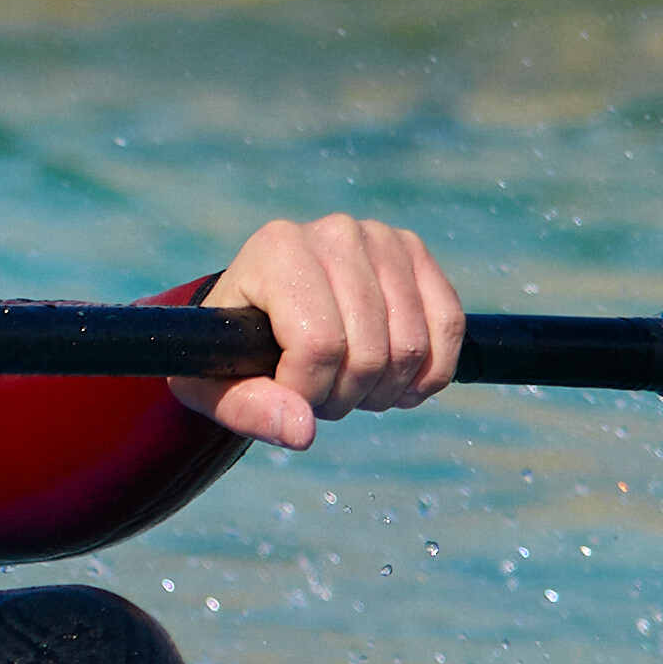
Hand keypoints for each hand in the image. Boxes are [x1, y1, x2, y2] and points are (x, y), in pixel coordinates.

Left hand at [177, 213, 464, 448]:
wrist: (260, 308)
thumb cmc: (230, 349)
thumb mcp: (213, 385)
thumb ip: (250, 410)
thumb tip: (303, 430)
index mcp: (277, 250)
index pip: (318, 346)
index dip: (309, 392)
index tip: (287, 394)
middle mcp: (334, 234)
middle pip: (369, 352)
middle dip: (347, 396)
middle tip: (321, 393)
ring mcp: (382, 238)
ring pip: (411, 347)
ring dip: (385, 389)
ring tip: (349, 383)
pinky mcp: (417, 254)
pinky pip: (449, 327)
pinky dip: (430, 373)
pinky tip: (398, 382)